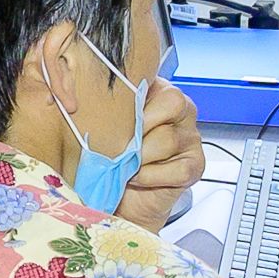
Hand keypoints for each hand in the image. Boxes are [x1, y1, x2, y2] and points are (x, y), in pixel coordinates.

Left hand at [118, 76, 205, 231]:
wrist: (121, 198)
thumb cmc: (112, 155)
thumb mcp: (105, 125)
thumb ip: (106, 106)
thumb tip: (82, 95)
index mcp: (159, 90)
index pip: (154, 79)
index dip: (130, 98)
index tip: (108, 117)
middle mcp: (182, 109)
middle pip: (170, 104)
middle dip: (136, 129)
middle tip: (116, 146)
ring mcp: (191, 137)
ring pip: (168, 139)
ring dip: (139, 157)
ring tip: (123, 165)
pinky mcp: (195, 165)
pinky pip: (177, 169)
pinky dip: (150, 177)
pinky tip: (137, 178)